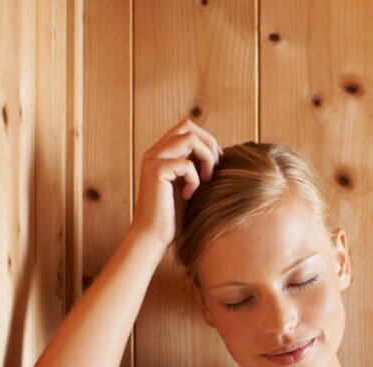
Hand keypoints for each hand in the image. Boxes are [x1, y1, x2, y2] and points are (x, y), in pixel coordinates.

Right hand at [128, 118, 221, 247]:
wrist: (152, 235)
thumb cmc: (173, 216)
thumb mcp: (189, 185)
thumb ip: (196, 167)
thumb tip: (220, 154)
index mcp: (161, 153)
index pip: (186, 128)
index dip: (207, 142)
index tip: (217, 165)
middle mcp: (154, 151)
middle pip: (187, 125)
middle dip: (209, 144)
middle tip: (215, 169)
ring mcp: (153, 159)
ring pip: (190, 138)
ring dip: (206, 159)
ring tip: (206, 181)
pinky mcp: (156, 171)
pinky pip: (187, 164)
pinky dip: (194, 179)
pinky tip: (189, 195)